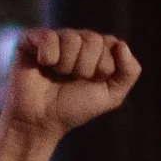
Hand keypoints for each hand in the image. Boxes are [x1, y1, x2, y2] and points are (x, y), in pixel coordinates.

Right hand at [2, 27, 140, 140]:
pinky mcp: (31, 39)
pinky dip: (49, 58)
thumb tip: (122, 44)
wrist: (40, 121)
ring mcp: (54, 38)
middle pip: (93, 40)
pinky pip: (49, 38)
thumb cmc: (74, 108)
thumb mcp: (111, 95)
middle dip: (85, 69)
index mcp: (97, 49)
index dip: (103, 69)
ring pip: (72, 39)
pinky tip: (43, 66)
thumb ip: (129, 72)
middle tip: (71, 81)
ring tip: (56, 76)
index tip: (91, 82)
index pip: (112, 43)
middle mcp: (77, 40)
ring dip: (66, 66)